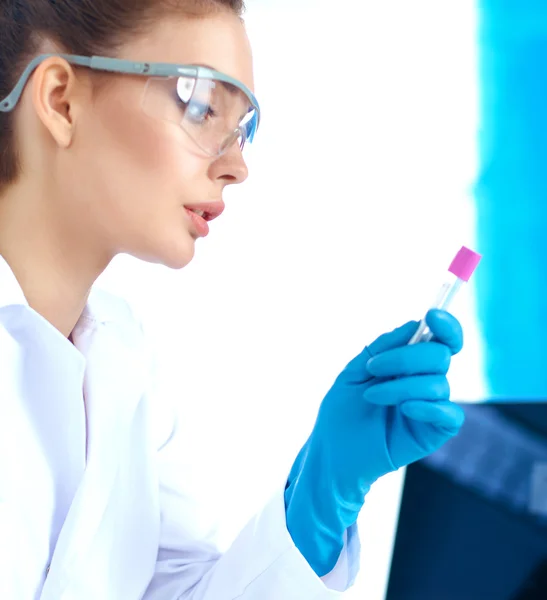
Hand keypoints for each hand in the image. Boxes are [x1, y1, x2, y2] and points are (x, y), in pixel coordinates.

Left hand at [285, 309, 464, 575]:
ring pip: (438, 382)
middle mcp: (425, 380)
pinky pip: (449, 413)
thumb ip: (383, 347)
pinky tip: (403, 410)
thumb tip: (416, 325)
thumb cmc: (342, 412)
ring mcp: (432, 406)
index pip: (442, 338)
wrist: (333, 452)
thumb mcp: (355, 370)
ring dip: (399, 386)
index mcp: (410, 363)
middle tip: (372, 369)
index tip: (432, 315)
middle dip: (405, 357)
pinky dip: (426, 407)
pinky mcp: (434, 431)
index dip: (446, 324)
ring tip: (371, 396)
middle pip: (440, 354)